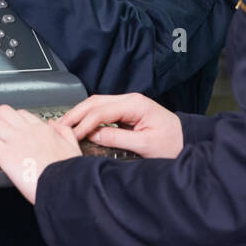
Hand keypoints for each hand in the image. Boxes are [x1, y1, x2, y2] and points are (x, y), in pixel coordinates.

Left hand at [0, 106, 81, 203]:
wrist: (66, 185)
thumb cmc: (70, 173)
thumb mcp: (73, 148)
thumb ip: (64, 133)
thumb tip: (54, 124)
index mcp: (44, 130)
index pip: (21, 115)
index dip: (7, 116)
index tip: (0, 121)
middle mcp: (28, 131)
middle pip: (2, 112)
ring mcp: (16, 141)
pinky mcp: (6, 154)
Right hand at [60, 93, 183, 158]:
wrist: (186, 140)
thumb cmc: (172, 143)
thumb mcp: (145, 145)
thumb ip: (118, 138)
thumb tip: (94, 135)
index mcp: (135, 104)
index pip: (102, 111)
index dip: (85, 123)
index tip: (73, 135)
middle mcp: (130, 100)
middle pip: (95, 102)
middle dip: (76, 114)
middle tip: (60, 126)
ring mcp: (127, 104)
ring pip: (96, 104)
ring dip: (80, 114)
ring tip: (65, 125)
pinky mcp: (125, 111)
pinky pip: (102, 110)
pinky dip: (88, 116)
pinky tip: (79, 125)